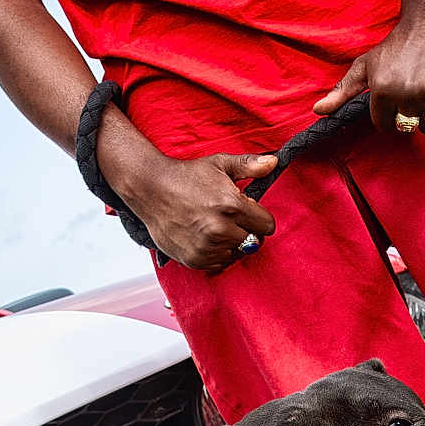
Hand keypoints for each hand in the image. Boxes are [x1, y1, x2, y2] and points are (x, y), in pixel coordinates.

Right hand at [103, 144, 279, 271]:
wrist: (150, 189)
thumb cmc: (186, 176)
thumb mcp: (219, 164)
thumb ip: (250, 165)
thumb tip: (274, 162)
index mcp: (231, 205)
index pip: (267, 225)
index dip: (259, 216)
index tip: (247, 210)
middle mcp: (220, 230)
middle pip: (253, 241)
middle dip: (245, 229)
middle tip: (226, 216)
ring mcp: (207, 247)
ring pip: (236, 253)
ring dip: (230, 242)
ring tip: (212, 225)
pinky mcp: (194, 260)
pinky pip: (219, 264)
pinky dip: (216, 254)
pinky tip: (204, 236)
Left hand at [314, 10, 424, 134]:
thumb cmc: (398, 44)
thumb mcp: (366, 65)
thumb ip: (342, 90)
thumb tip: (318, 111)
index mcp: (382, 89)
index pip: (383, 125)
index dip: (390, 116)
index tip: (396, 101)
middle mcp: (406, 94)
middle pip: (406, 127)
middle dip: (409, 115)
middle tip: (415, 92)